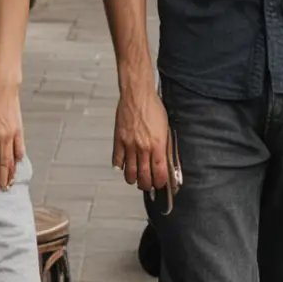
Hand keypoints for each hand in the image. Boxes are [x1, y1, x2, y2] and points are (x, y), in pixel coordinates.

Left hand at [0, 76, 24, 191]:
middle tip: (0, 191)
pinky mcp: (19, 130)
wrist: (2, 89)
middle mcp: (3, 138)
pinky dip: (18, 158)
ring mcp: (13, 135)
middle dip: (1, 179)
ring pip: (12, 159)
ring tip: (9, 183)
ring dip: (11, 173)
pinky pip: (19, 148)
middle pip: (3, 165)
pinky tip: (17, 165)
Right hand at [113, 79, 175, 193]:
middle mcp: (143, 148)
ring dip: (133, 180)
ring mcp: (129, 146)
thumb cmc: (152, 107)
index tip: (161, 184)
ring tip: (135, 179)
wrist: (137, 95)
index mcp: (157, 145)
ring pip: (130, 173)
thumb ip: (164, 146)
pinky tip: (124, 167)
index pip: (160, 172)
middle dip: (147, 185)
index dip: (161, 182)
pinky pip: (117, 161)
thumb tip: (164, 160)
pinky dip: (120, 167)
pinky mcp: (119, 141)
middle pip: (144, 177)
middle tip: (148, 185)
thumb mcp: (165, 128)